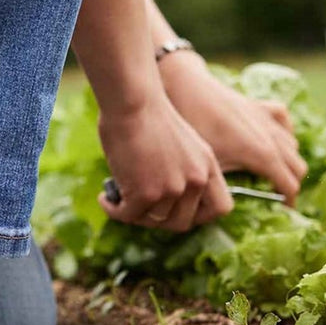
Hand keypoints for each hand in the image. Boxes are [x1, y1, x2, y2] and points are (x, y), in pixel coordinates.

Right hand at [98, 91, 233, 232]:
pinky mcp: (146, 194)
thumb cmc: (147, 114)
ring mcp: (172, 189)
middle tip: (141, 209)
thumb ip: (183, 169)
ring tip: (118, 200)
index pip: (220, 208)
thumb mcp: (181, 143)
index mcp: (207, 166)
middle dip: (159, 220)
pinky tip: (104, 199)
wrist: (132, 102)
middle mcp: (195, 180)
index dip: (200, 216)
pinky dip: (113, 209)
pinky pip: (128, 215)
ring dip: (134, 214)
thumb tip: (163, 198)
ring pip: (152, 220)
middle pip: (182, 222)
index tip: (179, 211)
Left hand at [158, 51, 307, 200]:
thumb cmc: (195, 128)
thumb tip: (229, 206)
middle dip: (291, 184)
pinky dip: (284, 133)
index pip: (290, 186)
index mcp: (263, 155)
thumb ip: (226, 187)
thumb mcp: (210, 166)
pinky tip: (274, 139)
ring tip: (272, 175)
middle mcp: (273, 137)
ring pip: (292, 145)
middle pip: (297, 168)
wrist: (186, 88)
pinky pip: (284, 121)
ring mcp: (268, 119)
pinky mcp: (259, 106)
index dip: (288, 203)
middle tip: (276, 198)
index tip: (282, 213)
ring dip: (288, 161)